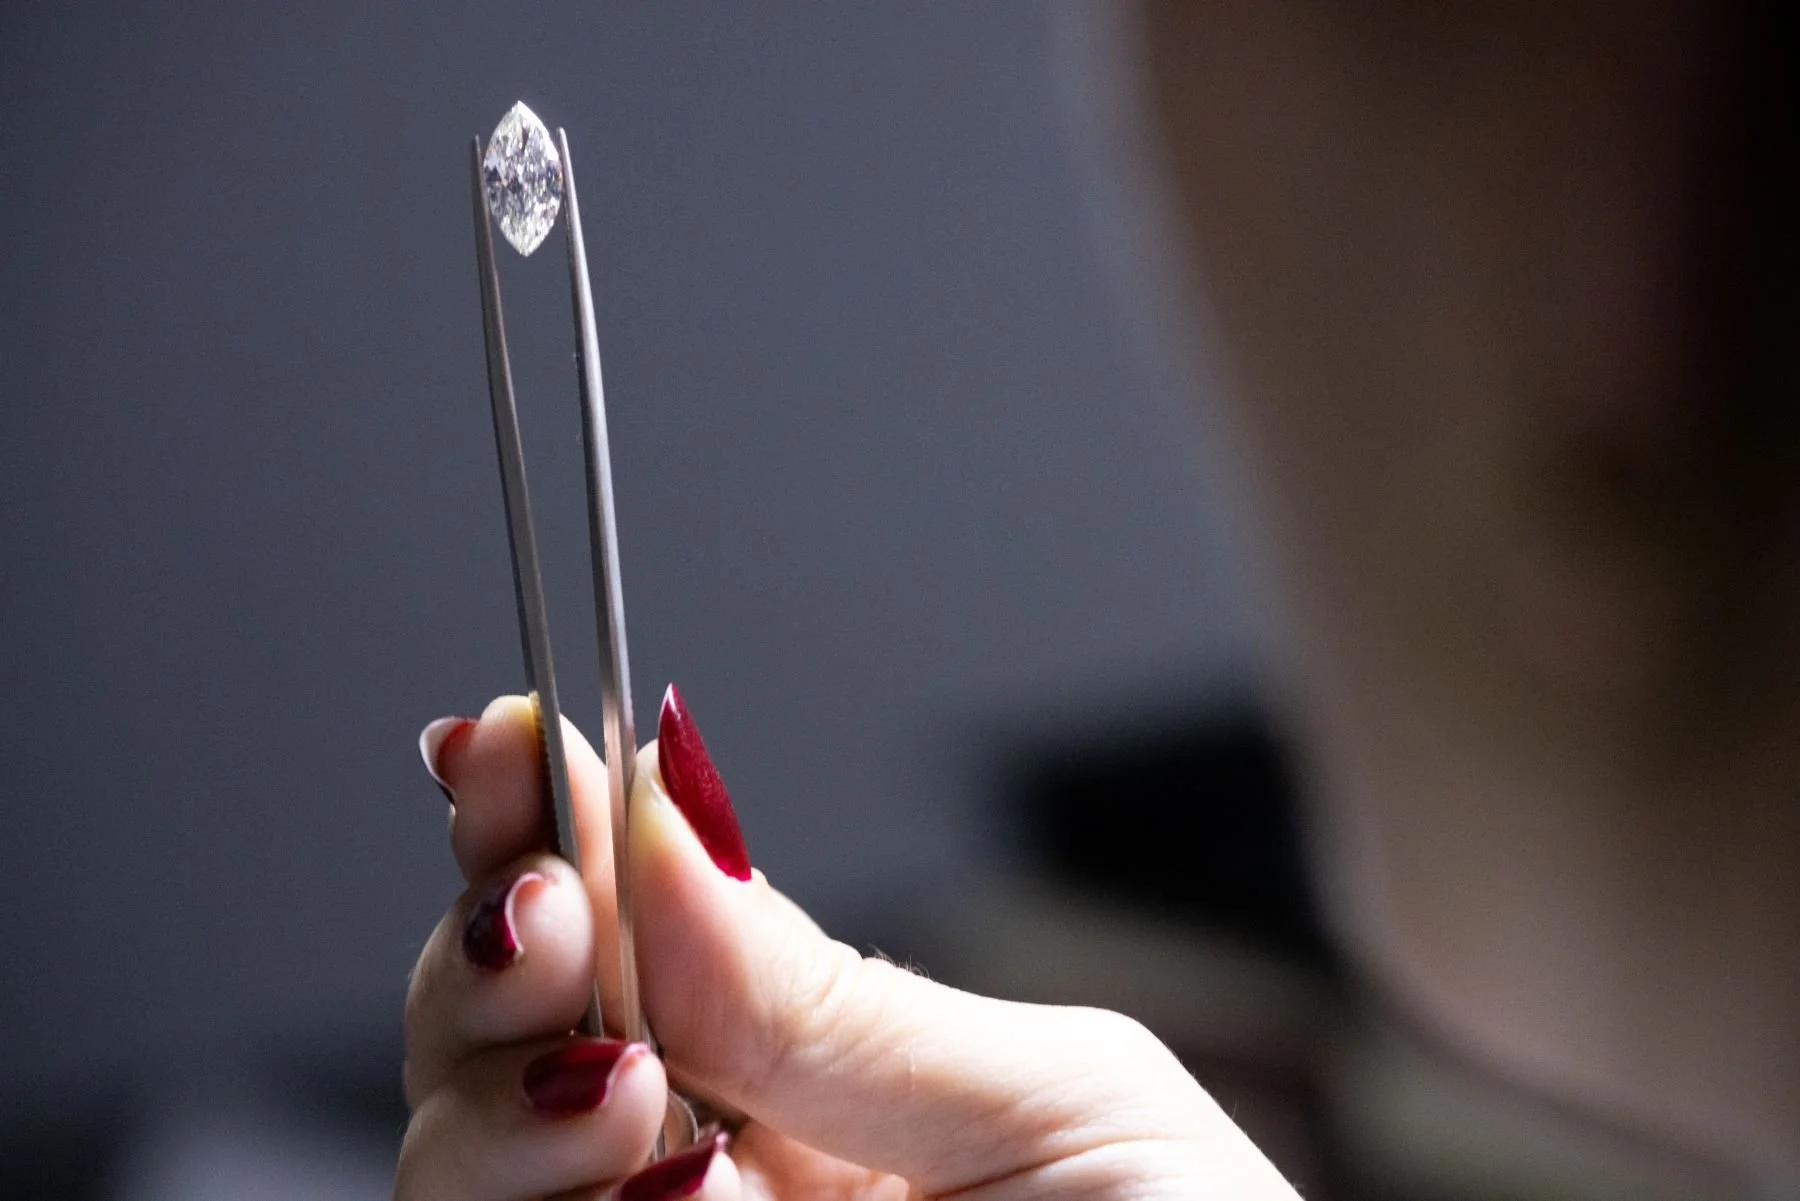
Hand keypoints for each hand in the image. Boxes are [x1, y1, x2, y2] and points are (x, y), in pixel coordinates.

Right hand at [396, 690, 1297, 1199]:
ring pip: (457, 1176)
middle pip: (490, 1048)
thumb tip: (657, 812)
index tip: (500, 746)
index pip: (624, 933)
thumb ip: (838, 999)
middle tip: (554, 937)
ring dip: (498, 1117)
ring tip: (627, 1102)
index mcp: (804, 1076)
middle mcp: (701, 1177)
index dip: (537, 831)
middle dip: (486, 967)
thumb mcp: (1059, 1106)